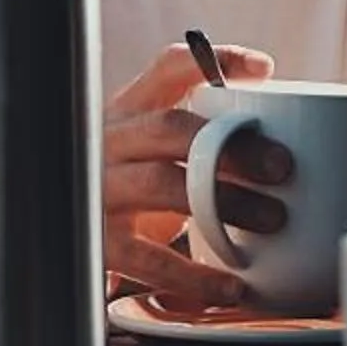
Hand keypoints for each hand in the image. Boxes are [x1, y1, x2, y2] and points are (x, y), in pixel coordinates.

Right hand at [103, 41, 296, 305]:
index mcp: (128, 111)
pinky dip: (196, 275)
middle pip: (169, 127)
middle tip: (282, 166)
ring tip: (273, 219)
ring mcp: (99, 190)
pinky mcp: (100, 242)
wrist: (64, 236)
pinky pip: (150, 259)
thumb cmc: (128, 190)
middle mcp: (109, 143)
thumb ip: (200, 135)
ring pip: (162, 185)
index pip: (167, 68)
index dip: (215, 61)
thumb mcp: (151, 152)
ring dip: (224, 201)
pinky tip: (233, 285)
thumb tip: (281, 134)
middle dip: (232, 144)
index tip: (262, 71)